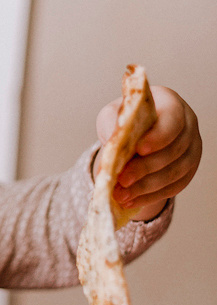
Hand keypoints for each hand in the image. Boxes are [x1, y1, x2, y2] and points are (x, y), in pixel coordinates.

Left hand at [95, 86, 200, 220]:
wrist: (136, 132)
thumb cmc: (126, 119)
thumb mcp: (113, 115)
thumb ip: (112, 124)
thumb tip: (112, 146)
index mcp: (171, 104)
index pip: (173, 120)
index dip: (158, 137)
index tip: (138, 149)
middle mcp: (188, 125)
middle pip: (174, 150)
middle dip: (146, 168)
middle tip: (122, 180)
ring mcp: (192, 149)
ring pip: (175, 173)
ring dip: (146, 187)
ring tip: (121, 195)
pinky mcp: (189, 170)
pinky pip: (174, 187)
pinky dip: (151, 196)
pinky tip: (131, 200)